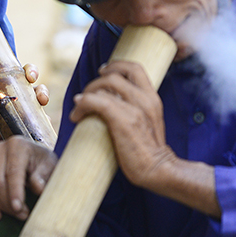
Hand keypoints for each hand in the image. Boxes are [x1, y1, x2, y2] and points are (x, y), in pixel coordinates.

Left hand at [0, 63, 49, 139]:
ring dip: (44, 100)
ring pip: (43, 100)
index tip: (30, 77)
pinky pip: (44, 119)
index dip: (31, 71)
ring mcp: (32, 107)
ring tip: (42, 104)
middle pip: (39, 86)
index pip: (26, 72)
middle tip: (40, 96)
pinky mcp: (35, 121)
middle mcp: (26, 93)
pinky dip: (46, 119)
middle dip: (42, 89)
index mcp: (14, 83)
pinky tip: (44, 120)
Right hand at [0, 135, 56, 221]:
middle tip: (23, 215)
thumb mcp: (49, 166)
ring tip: (16, 214)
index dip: (15, 192)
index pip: (12, 172)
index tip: (19, 209)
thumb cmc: (42, 163)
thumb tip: (38, 188)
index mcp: (17, 145)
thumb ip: (43, 176)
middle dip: (8, 203)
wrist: (33, 157)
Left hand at [69, 59, 219, 216]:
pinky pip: (96, 101)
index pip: (135, 68)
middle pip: (116, 73)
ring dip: (87, 93)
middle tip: (87, 91)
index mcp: (152, 98)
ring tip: (80, 106)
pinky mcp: (123, 120)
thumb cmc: (149, 151)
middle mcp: (145, 99)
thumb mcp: (148, 122)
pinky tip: (76, 116)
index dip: (116, 65)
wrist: (159, 170)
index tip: (103, 71)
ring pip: (105, 84)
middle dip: (97, 79)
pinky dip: (82, 105)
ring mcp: (135, 108)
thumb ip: (135, 109)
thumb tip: (110, 103)